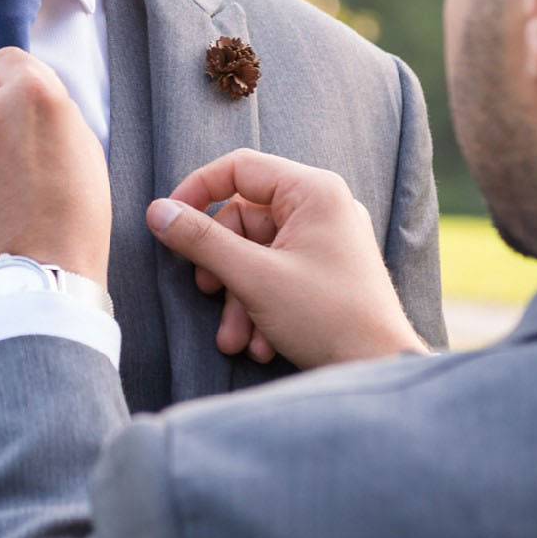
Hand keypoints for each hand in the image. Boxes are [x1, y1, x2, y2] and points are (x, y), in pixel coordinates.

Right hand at [147, 148, 426, 369]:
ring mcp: (328, 238)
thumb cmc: (327, 318)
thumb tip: (157, 211)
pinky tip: (262, 344)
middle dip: (222, 266)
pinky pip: (279, 272)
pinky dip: (262, 304)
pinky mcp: (328, 268)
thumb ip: (201, 240)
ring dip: (239, 296)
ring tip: (236, 340)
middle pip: (245, 218)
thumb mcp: (253, 278)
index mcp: (313, 191)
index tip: (168, 220)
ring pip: (258, 253)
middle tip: (206, 293)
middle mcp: (324, 206)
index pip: (240, 168)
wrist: (379, 369)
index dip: (197, 191)